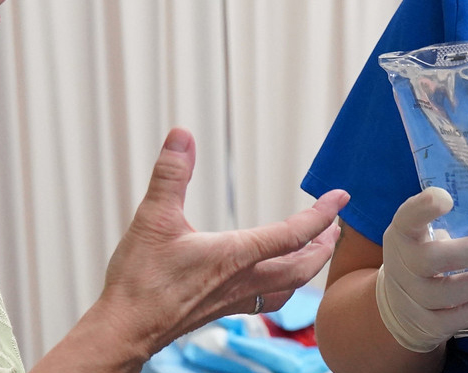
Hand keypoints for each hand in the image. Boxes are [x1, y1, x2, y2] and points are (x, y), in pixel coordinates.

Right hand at [95, 128, 347, 356]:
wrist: (125, 331)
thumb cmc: (140, 283)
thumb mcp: (153, 219)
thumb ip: (170, 175)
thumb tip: (181, 136)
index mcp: (237, 256)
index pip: (294, 234)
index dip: (322, 214)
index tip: (341, 197)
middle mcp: (244, 280)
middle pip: (303, 267)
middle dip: (325, 245)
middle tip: (337, 225)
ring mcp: (235, 300)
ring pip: (289, 287)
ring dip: (308, 269)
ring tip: (316, 251)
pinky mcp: (221, 310)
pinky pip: (267, 300)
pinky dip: (283, 287)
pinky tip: (273, 281)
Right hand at [376, 187, 467, 352]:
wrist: (399, 308)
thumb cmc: (421, 260)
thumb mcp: (423, 238)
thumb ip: (450, 225)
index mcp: (402, 237)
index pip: (407, 219)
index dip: (423, 208)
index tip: (447, 198)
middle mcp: (402, 267)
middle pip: (431, 259)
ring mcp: (412, 299)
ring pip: (447, 293)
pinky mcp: (427, 325)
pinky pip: (455, 318)